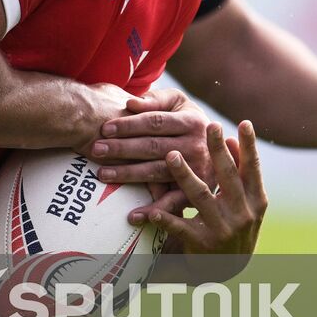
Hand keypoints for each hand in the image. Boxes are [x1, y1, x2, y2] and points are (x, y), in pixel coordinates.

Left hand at [88, 89, 210, 216]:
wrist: (220, 149)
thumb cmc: (188, 120)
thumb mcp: (179, 103)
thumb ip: (157, 100)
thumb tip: (131, 103)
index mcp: (192, 121)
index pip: (155, 122)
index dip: (129, 125)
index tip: (105, 128)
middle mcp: (196, 147)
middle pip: (152, 147)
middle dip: (122, 149)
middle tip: (96, 149)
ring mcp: (197, 172)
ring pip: (156, 172)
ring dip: (128, 174)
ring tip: (102, 174)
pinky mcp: (195, 192)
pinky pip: (172, 202)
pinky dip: (153, 211)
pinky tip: (133, 216)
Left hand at [144, 121, 266, 279]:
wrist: (225, 269)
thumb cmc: (233, 224)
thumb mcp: (246, 202)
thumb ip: (240, 173)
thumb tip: (232, 139)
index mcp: (256, 200)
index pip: (253, 169)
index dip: (249, 146)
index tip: (243, 122)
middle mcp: (243, 214)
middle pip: (228, 177)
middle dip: (218, 151)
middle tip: (207, 125)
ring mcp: (222, 229)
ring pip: (201, 197)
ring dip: (185, 175)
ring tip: (171, 155)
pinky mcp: (201, 244)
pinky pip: (179, 227)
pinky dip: (165, 218)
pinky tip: (151, 210)